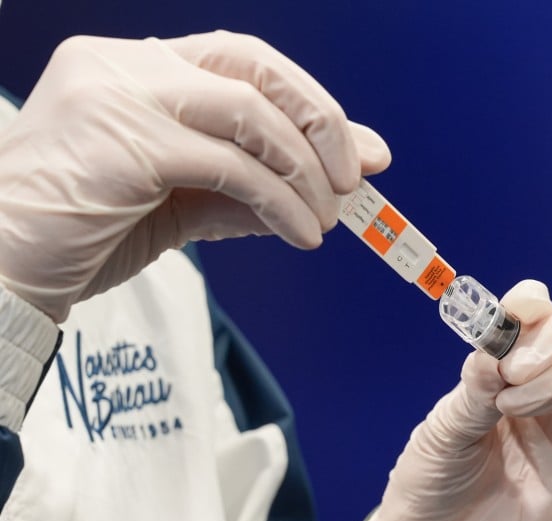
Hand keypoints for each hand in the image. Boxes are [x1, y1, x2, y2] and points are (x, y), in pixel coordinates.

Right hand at [0, 31, 389, 321]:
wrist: (3, 268)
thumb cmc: (84, 233)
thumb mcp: (184, 203)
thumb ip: (254, 185)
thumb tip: (337, 186)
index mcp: (135, 68)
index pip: (243, 62)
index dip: (308, 102)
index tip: (357, 152)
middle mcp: (125, 65)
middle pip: (254, 65)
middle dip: (321, 120)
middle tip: (354, 176)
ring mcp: (121, 96)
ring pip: (251, 114)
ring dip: (305, 170)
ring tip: (325, 218)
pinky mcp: (127, 143)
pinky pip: (233, 166)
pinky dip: (280, 201)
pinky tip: (299, 234)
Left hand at [358, 280, 551, 520]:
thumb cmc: (432, 484)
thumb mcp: (443, 428)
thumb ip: (476, 386)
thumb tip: (498, 345)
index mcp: (500, 371)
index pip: (531, 317)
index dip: (530, 304)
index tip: (517, 309)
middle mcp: (538, 389)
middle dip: (545, 340)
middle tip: (510, 373)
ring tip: (510, 409)